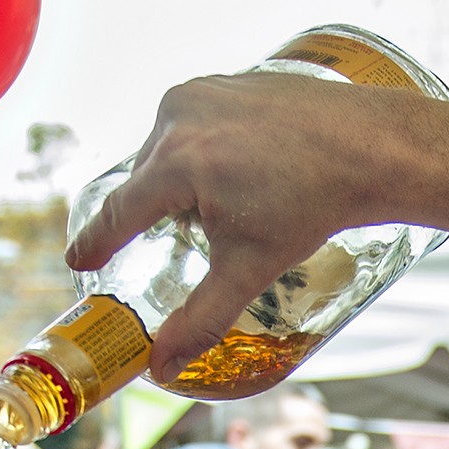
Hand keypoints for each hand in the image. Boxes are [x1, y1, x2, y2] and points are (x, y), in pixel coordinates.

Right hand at [64, 71, 426, 386]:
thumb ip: (201, 318)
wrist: (370, 147)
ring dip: (179, 180)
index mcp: (177, 161)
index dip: (97, 242)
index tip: (78, 261)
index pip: (119, 211)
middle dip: (154, 214)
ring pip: (168, 150)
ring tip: (222, 205)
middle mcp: (180, 116)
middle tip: (173, 242)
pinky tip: (235, 171)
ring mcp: (204, 90)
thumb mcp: (250, 268)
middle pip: (145, 181)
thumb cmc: (313, 204)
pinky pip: (194, 123)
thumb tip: (161, 367)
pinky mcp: (226, 80)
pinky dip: (201, 150)